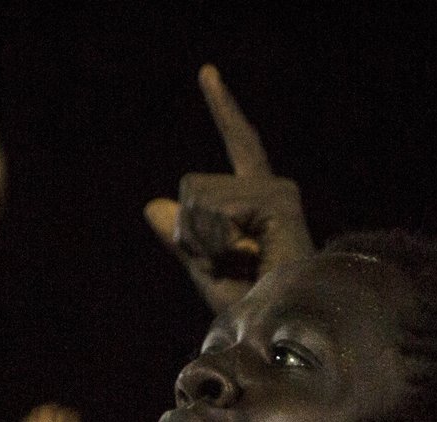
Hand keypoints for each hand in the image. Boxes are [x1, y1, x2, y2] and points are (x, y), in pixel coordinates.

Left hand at [144, 66, 312, 314]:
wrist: (285, 333)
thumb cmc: (255, 310)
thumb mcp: (204, 271)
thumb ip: (181, 238)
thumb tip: (152, 205)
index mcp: (257, 199)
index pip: (238, 143)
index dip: (222, 108)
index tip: (207, 72)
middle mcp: (273, 187)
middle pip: (191, 187)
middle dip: (190, 233)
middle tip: (228, 264)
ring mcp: (278, 191)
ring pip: (196, 198)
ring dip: (204, 241)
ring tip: (243, 264)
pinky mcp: (279, 200)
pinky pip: (214, 211)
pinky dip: (217, 243)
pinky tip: (250, 258)